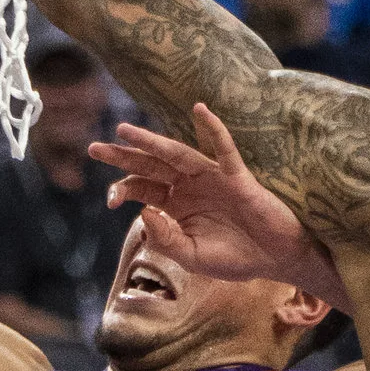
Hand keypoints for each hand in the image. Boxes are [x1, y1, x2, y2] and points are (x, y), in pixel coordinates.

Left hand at [91, 106, 347, 304]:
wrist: (275, 259)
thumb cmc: (236, 259)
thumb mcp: (192, 258)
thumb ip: (166, 240)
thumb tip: (143, 212)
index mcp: (176, 205)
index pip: (142, 188)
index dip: (122, 188)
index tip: (110, 199)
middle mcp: (190, 186)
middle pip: (151, 165)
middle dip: (123, 156)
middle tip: (94, 148)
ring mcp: (212, 178)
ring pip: (177, 154)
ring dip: (152, 142)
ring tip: (125, 131)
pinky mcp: (237, 177)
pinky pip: (224, 149)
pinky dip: (214, 129)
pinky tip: (201, 111)